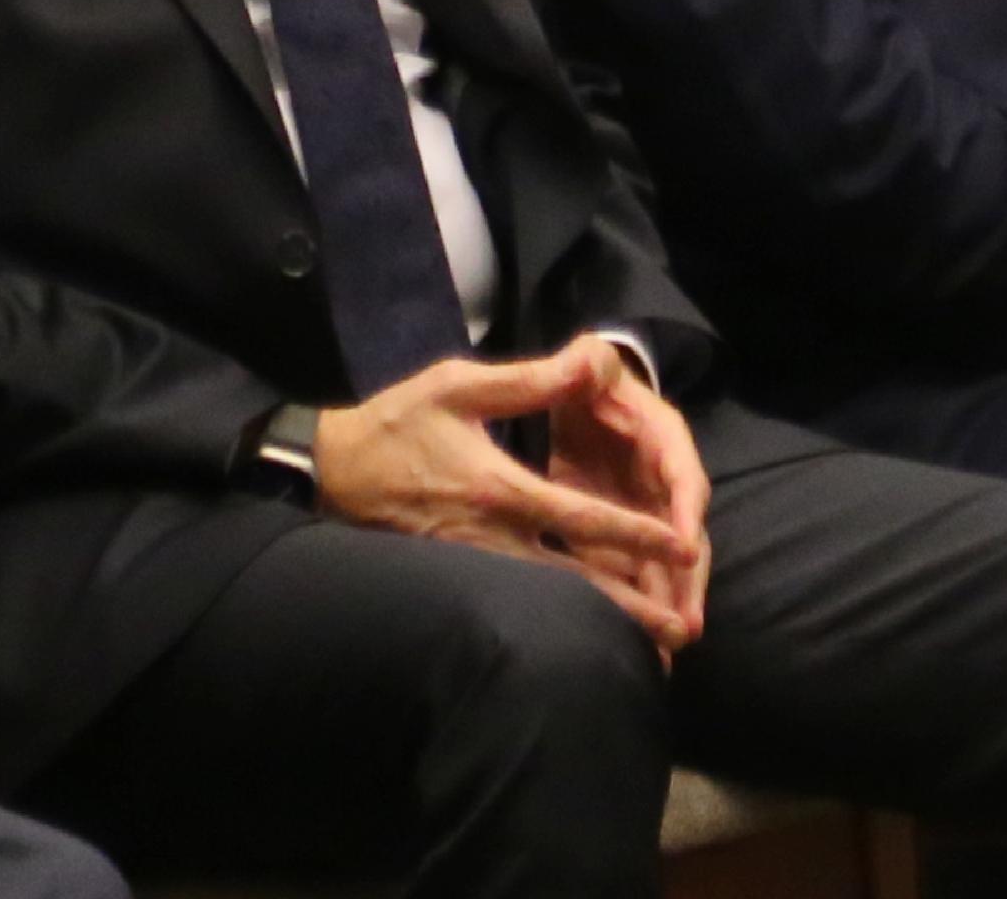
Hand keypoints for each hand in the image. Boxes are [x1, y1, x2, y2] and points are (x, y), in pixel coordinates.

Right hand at [311, 336, 710, 653]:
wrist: (321, 469)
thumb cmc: (394, 422)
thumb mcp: (457, 387)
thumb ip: (530, 381)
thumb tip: (591, 359)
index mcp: (498, 490)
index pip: (581, 517)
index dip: (636, 533)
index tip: (685, 547)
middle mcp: (488, 536)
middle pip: (571, 579)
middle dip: (629, 605)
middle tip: (681, 630)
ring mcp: (468, 561)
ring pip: (544, 597)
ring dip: (597, 620)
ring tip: (647, 647)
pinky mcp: (451, 572)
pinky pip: (513, 599)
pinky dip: (552, 618)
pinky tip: (581, 633)